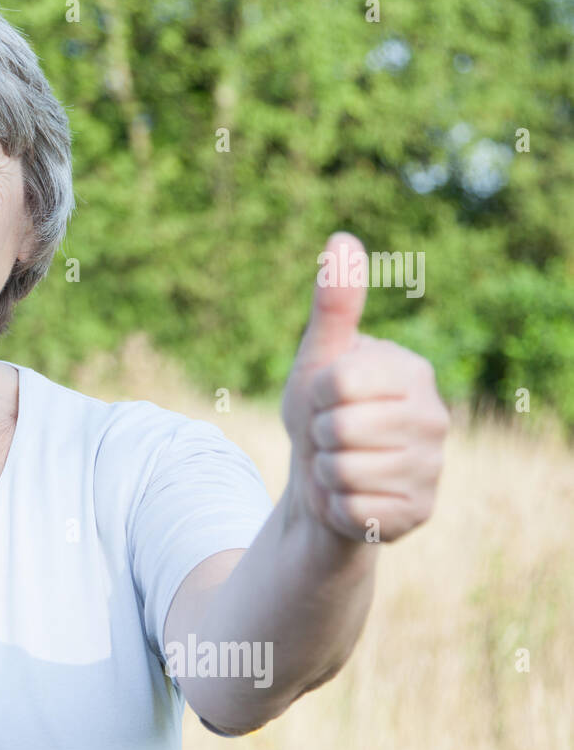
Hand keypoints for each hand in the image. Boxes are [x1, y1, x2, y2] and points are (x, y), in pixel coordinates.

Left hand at [280, 232, 448, 542]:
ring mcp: (431, 467)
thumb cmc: (321, 413)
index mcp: (410, 371)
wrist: (322, 481)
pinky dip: (336, 506)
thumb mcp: (318, 359)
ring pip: (344, 471)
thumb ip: (333, 305)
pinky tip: (350, 497)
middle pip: (339, 429)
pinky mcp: (418, 511)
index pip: (339, 382)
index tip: (326, 400)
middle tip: (331, 438)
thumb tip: (342, 239)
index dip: (315, 395)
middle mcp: (434, 416)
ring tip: (340, 466)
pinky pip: (353, 508)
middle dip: (318, 437)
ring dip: (325, 473)